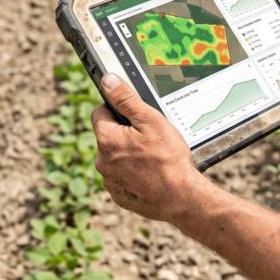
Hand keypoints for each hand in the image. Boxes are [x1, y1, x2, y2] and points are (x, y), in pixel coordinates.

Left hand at [90, 74, 205, 219]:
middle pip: (108, 137)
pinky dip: (132, 174)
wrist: (181, 198)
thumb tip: (108, 81)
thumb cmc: (168, 159)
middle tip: (149, 139)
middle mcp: (102, 162)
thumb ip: (126, 99)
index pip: (99, 113)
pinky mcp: (119, 195)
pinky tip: (150, 174)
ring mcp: (109, 181)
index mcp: (107, 139)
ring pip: (115, 159)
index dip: (116, 110)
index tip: (133, 116)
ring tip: (152, 159)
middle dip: (124, 134)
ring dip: (128, 155)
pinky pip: (121, 178)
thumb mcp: (150, 120)